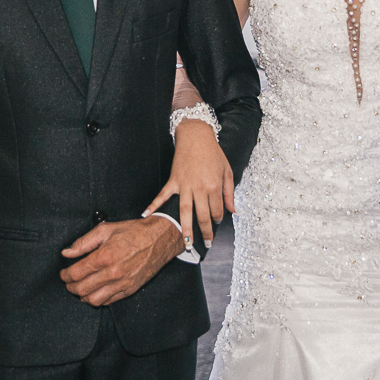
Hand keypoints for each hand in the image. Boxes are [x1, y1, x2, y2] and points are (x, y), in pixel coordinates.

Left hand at [60, 217, 183, 305]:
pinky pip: (109, 301)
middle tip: (68, 282)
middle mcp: (113, 272)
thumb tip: (67, 252)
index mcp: (105, 256)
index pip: (76, 273)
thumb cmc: (133, 232)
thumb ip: (84, 242)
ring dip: (83, 296)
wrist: (159, 239)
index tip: (63, 274)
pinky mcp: (130, 289)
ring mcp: (122, 283)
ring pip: (94, 300)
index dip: (65, 275)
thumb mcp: (106, 229)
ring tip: (80, 289)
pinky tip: (96, 291)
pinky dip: (98, 299)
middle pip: (82, 289)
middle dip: (71, 287)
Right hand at [142, 118, 233, 247]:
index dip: (218, 219)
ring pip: (185, 211)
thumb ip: (230, 192)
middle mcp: (200, 188)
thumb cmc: (213, 153)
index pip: (217, 210)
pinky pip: (163, 195)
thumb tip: (233, 211)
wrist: (196, 135)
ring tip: (185, 243)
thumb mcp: (227, 171)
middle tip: (206, 244)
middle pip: (202, 215)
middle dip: (205, 231)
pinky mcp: (173, 180)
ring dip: (185, 228)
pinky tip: (146, 215)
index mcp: (214, 186)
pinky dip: (154, 205)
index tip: (216, 222)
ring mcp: (185, 185)